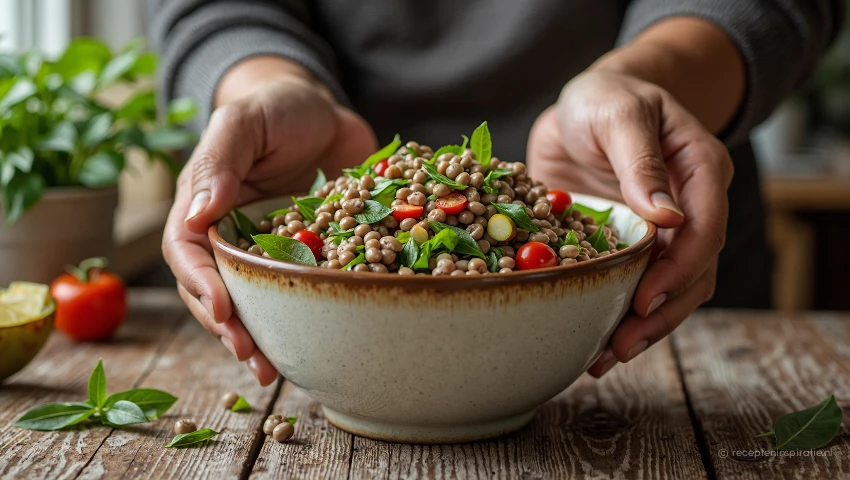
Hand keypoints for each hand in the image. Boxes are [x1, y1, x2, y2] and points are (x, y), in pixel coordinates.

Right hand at [162, 76, 375, 384]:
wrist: (325, 112)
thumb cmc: (278, 107)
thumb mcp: (246, 121)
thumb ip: (221, 160)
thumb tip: (200, 213)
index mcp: (204, 204)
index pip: (189, 252)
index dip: (201, 285)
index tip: (223, 311)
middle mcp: (230, 234)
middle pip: (216, 289)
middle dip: (228, 327)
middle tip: (251, 357)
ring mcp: (267, 249)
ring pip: (254, 300)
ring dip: (260, 337)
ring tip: (275, 370)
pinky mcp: (305, 256)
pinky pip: (297, 292)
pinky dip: (301, 320)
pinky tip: (312, 347)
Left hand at [527, 70, 732, 375]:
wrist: (579, 109)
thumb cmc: (604, 99)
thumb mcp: (619, 115)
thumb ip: (641, 161)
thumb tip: (668, 217)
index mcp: (700, 171)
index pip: (706, 227)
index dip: (680, 267)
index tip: (645, 297)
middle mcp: (689, 207)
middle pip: (693, 271)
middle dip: (660, 312)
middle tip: (620, 345)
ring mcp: (660, 232)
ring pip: (668, 289)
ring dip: (641, 328)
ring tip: (604, 359)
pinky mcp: (628, 247)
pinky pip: (633, 287)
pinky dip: (617, 316)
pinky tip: (594, 344)